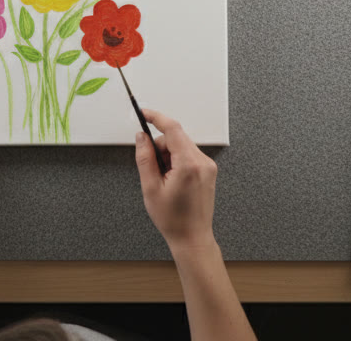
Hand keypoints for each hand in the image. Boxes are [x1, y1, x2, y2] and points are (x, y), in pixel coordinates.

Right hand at [134, 109, 217, 254]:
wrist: (192, 237)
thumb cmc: (173, 219)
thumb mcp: (150, 187)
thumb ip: (145, 158)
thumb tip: (141, 137)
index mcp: (188, 164)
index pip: (172, 129)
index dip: (156, 117)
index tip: (144, 113)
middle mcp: (202, 162)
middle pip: (175, 138)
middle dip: (160, 148)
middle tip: (153, 171)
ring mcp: (208, 166)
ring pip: (181, 146)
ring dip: (168, 157)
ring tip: (165, 181)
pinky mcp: (208, 170)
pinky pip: (188, 155)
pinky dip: (177, 162)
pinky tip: (173, 181)